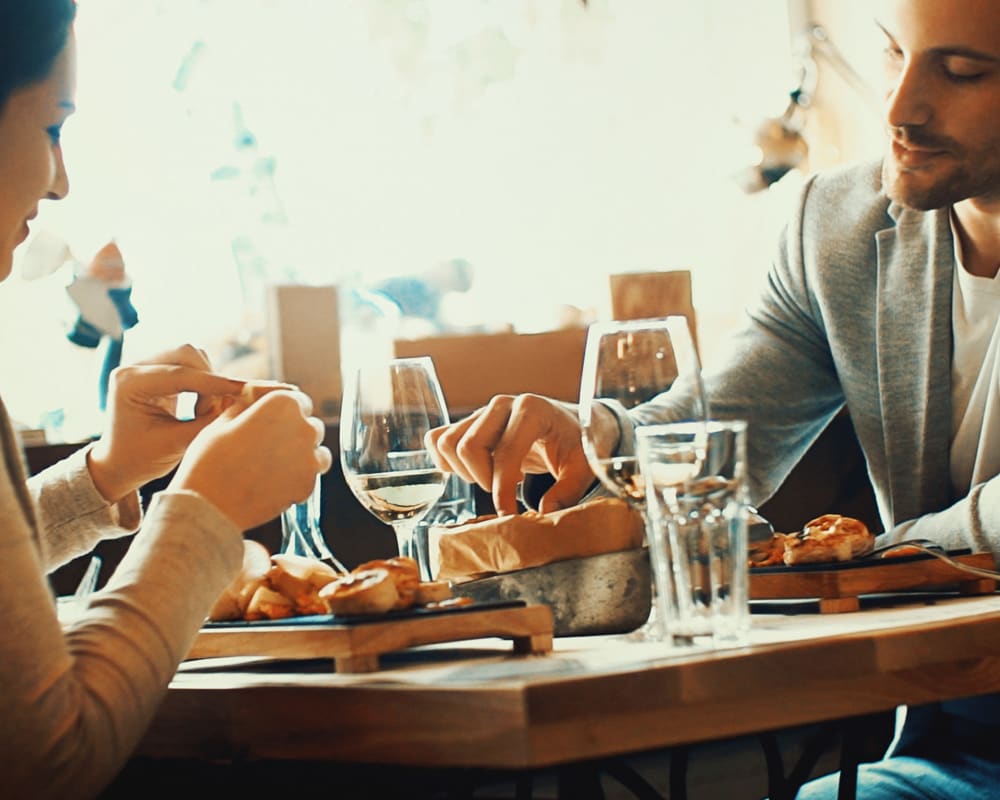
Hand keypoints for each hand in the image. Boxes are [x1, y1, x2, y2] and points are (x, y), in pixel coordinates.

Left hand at [88, 345, 245, 501]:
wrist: (118, 464)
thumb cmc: (140, 458)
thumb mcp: (175, 444)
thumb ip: (207, 422)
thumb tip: (239, 403)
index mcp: (128, 383)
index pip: (180, 374)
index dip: (214, 383)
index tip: (243, 391)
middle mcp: (133, 368)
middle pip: (185, 354)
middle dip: (209, 379)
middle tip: (214, 410)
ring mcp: (144, 366)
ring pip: (190, 357)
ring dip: (206, 380)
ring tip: (202, 411)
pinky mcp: (156, 370)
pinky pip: (188, 365)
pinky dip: (202, 382)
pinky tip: (200, 404)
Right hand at [169, 388, 331, 530]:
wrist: (208, 504)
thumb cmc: (210, 460)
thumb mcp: (223, 421)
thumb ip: (247, 408)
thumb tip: (253, 403)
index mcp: (284, 404)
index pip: (298, 400)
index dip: (285, 410)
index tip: (274, 420)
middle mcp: (303, 427)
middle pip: (310, 426)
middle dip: (294, 433)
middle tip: (269, 446)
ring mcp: (309, 459)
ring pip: (317, 452)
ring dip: (302, 456)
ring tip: (274, 466)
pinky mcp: (308, 485)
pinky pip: (309, 477)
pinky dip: (297, 479)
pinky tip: (273, 483)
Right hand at [425, 393, 619, 514]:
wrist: (573, 423)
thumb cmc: (577, 443)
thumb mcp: (583, 467)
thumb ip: (567, 492)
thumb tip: (543, 513)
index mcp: (532, 410)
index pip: (504, 453)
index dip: (501, 490)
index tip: (509, 515)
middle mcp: (503, 404)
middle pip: (468, 447)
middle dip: (482, 480)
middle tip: (503, 491)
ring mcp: (483, 411)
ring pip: (447, 442)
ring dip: (463, 471)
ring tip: (490, 479)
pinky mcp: (469, 421)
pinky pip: (438, 439)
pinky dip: (446, 461)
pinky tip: (473, 471)